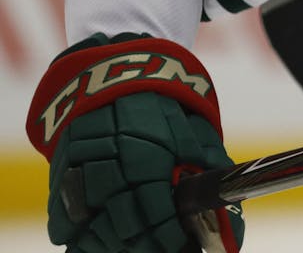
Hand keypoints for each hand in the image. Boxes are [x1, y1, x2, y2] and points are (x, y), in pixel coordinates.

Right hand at [28, 34, 243, 251]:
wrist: (115, 76)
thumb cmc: (165, 108)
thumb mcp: (197, 135)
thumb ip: (212, 177)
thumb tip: (233, 228)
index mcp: (149, 158)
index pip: (158, 219)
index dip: (172, 242)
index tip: (184, 248)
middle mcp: (110, 169)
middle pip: (123, 232)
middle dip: (145, 248)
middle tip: (163, 249)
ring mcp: (80, 174)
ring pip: (90, 232)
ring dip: (113, 246)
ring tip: (135, 247)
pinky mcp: (60, 175)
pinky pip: (64, 221)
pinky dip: (80, 238)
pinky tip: (99, 242)